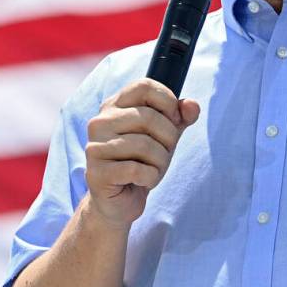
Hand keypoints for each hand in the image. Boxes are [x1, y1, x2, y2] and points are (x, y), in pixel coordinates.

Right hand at [84, 79, 199, 228]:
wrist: (120, 200)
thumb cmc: (142, 161)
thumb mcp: (165, 134)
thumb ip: (180, 117)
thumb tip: (191, 106)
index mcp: (114, 105)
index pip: (145, 86)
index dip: (168, 102)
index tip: (174, 120)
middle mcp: (99, 122)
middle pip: (150, 117)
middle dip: (169, 138)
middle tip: (165, 152)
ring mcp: (95, 147)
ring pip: (145, 145)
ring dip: (161, 162)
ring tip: (153, 168)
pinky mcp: (96, 173)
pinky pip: (137, 170)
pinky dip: (150, 177)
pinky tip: (143, 181)